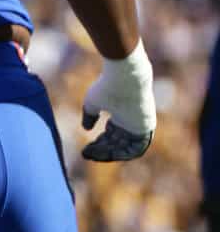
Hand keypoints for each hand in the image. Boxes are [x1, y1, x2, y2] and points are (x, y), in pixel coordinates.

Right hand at [81, 41, 155, 161]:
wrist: (125, 76)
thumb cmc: (107, 86)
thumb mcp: (93, 102)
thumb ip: (90, 115)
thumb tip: (86, 128)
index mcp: (121, 115)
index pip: (111, 135)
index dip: (98, 143)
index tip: (85, 149)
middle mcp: (132, 122)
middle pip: (117, 143)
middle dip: (101, 150)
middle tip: (85, 154)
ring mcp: (140, 126)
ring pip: (125, 147)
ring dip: (110, 153)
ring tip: (93, 155)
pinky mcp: (146, 128)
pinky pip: (137, 148)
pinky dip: (124, 153)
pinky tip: (108, 154)